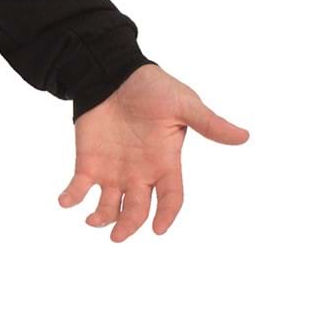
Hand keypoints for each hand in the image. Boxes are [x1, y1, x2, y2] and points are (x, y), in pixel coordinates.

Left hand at [59, 62, 246, 241]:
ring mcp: (114, 171)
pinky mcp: (89, 163)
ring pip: (109, 206)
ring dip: (101, 218)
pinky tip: (65, 201)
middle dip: (129, 225)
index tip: (158, 229)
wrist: (115, 73)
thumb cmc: (153, 88)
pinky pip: (79, 188)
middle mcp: (140, 173)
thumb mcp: (184, 105)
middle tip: (117, 236)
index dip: (166, 215)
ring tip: (92, 220)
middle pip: (137, 210)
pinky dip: (71, 197)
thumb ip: (209, 124)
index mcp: (165, 163)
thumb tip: (243, 136)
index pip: (170, 197)